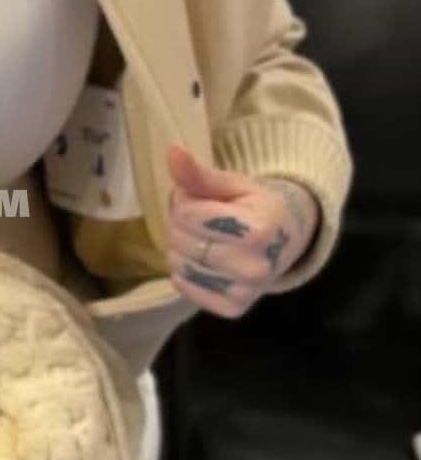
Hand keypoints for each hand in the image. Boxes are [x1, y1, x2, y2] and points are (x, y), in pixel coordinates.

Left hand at [166, 145, 319, 317]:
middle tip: (203, 220)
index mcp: (257, 230)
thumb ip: (200, 174)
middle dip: (182, 225)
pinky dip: (186, 271)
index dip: (185, 202)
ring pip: (178, 265)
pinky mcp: (232, 308)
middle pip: (180, 240)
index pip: (186, 214)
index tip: (202, 200)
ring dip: (181, 248)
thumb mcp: (234, 185)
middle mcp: (254, 267)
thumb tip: (172, 151)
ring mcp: (244, 292)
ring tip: (204, 239)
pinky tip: (206, 260)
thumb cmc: (256, 207)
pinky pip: (184, 287)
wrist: (287, 240)